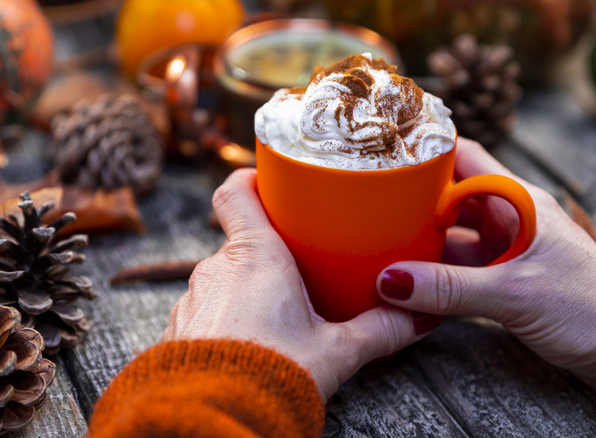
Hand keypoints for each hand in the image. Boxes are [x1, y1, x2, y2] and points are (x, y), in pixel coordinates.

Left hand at [163, 168, 440, 399]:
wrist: (211, 422)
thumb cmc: (270, 377)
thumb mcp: (336, 351)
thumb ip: (379, 330)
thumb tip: (417, 316)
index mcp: (255, 257)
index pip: (236, 193)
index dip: (251, 180)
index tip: (272, 184)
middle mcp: (215, 270)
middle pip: (240, 240)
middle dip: (269, 251)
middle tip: (302, 269)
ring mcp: (193, 301)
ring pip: (224, 279)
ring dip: (248, 288)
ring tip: (279, 315)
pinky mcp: (179, 332)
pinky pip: (207, 311)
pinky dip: (228, 318)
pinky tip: (252, 344)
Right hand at [376, 138, 595, 385]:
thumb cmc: (585, 308)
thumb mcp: (513, 293)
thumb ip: (449, 288)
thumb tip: (391, 282)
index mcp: (520, 201)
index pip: (465, 159)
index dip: (426, 154)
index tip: (386, 158)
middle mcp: (511, 216)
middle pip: (452, 196)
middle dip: (414, 201)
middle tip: (371, 206)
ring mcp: (508, 246)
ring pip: (454, 232)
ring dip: (423, 239)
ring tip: (380, 243)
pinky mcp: (506, 275)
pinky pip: (462, 264)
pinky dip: (437, 269)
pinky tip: (409, 278)